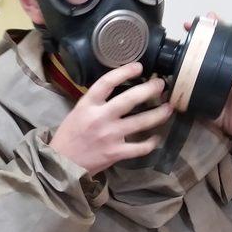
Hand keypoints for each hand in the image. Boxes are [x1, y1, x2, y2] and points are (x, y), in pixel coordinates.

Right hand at [50, 62, 172, 175]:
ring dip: (158, 114)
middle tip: (161, 84)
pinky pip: (140, 147)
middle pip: (130, 99)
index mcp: (88, 105)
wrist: (62, 164)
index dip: (125, 72)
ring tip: (169, 108)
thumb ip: (96, 102)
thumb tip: (118, 90)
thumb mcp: (78, 112)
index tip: (138, 67)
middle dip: (150, 89)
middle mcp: (100, 118)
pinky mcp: (116, 153)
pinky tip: (156, 137)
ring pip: (141, 122)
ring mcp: (110, 136)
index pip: (107, 82)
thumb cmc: (70, 136)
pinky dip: (151, 142)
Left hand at [184, 13, 231, 136]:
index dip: (199, 35)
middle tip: (212, 15)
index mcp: (217, 69)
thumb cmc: (216, 111)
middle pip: (227, 42)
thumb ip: (182, 94)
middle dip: (221, 27)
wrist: (230, 130)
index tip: (187, 25)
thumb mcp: (197, 100)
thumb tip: (161, 90)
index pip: (208, 47)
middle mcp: (230, 68)